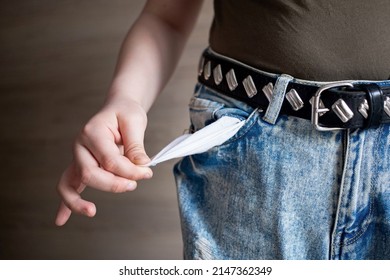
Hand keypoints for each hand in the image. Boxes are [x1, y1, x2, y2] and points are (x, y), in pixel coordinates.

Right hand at [55, 98, 152, 225]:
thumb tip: (141, 166)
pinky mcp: (81, 166)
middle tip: (135, 184)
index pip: (110, 160)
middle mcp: (81, 146)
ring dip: (80, 200)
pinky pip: (69, 186)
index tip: (147, 171)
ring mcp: (79, 157)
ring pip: (71, 183)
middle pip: (90, 174)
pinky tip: (61, 220)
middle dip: (115, 184)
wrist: (118, 108)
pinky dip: (65, 204)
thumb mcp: (134, 122)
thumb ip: (136, 145)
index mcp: (93, 132)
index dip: (130, 171)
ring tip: (91, 211)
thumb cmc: (125, 113)